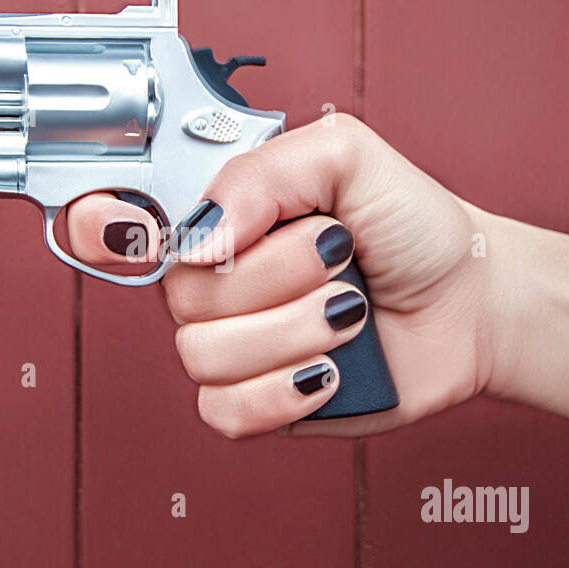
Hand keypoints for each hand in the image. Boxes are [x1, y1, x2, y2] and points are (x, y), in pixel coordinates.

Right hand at [65, 114, 497, 437]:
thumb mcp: (346, 156)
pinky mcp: (258, 402)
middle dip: (274, 276)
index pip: (116, 220)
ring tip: (350, 312)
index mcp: (220, 218)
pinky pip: (224, 411)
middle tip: (337, 258)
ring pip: (203, 355)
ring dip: (293, 331)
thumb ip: (265, 172)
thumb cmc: (409, 225)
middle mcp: (214, 282)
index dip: (100, 225)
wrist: (468, 300)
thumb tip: (204, 236)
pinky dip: (282, 392)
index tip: (131, 226)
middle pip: (181, 296)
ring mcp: (234, 345)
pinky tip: (328, 369)